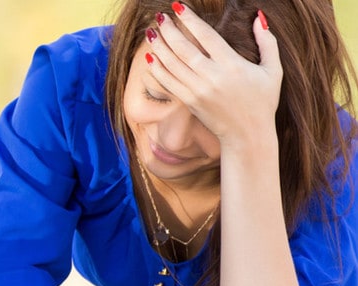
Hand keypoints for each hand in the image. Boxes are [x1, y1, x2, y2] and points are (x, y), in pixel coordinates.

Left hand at [146, 5, 282, 152]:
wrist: (248, 135)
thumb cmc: (263, 101)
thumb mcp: (273, 71)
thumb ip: (268, 42)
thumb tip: (258, 16)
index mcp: (232, 65)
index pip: (206, 36)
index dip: (190, 20)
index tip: (178, 7)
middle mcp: (212, 77)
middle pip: (184, 48)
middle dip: (169, 30)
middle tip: (160, 17)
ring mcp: (198, 90)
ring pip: (172, 64)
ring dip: (159, 46)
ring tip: (151, 32)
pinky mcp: (189, 102)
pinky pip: (168, 82)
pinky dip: (157, 68)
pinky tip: (150, 56)